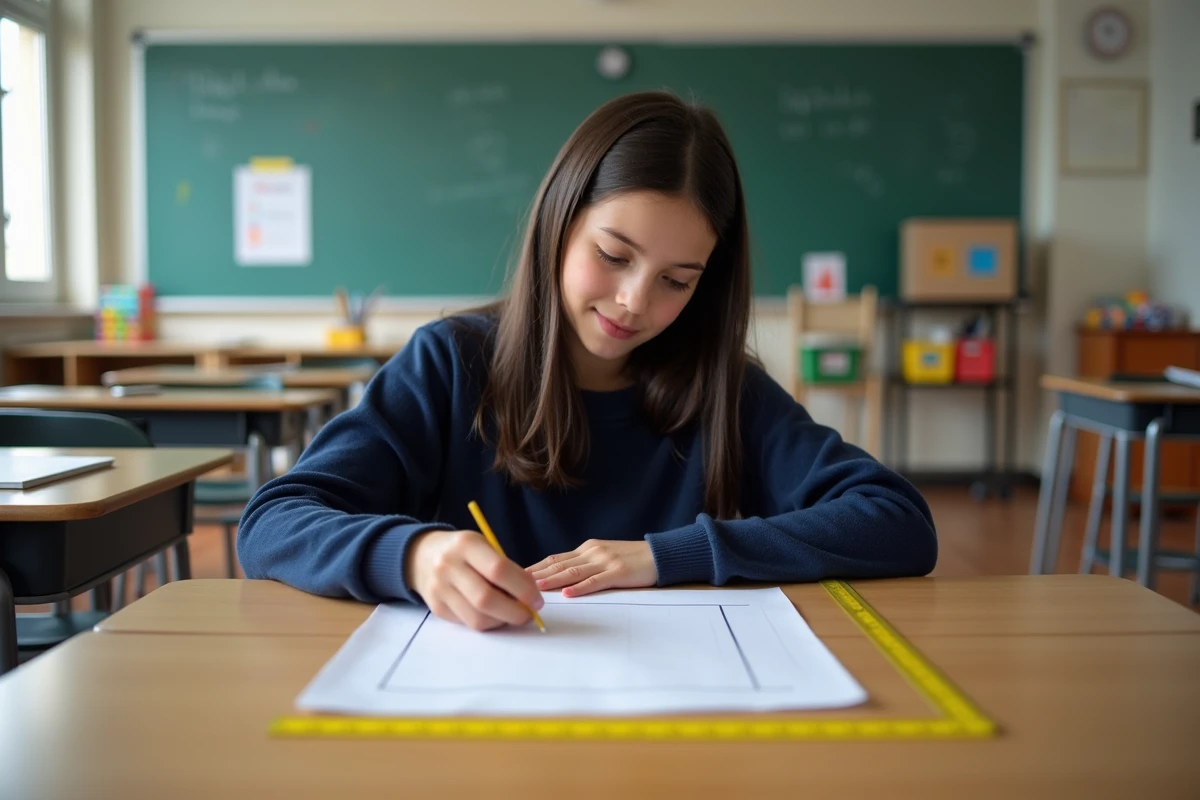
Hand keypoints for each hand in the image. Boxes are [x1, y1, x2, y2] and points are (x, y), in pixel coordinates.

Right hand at [405, 530, 543, 630]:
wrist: (421, 556)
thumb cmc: (462, 551)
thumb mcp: (483, 546)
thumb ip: (505, 567)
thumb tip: (530, 595)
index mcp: (466, 545)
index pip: (499, 570)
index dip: (523, 588)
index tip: (537, 599)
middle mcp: (449, 566)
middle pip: (486, 599)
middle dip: (515, 611)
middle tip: (530, 614)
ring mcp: (440, 589)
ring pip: (477, 618)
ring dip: (502, 621)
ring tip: (513, 614)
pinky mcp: (437, 608)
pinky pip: (468, 623)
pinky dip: (488, 623)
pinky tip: (494, 615)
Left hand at [527, 539, 657, 597]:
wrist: (659, 555)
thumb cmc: (631, 559)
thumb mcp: (603, 557)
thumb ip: (585, 564)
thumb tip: (561, 577)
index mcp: (587, 549)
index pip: (555, 558)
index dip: (535, 566)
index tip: (516, 575)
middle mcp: (592, 552)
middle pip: (559, 564)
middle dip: (536, 574)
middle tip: (515, 582)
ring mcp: (605, 561)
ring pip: (573, 572)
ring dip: (553, 580)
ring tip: (535, 587)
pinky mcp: (618, 572)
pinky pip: (596, 581)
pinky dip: (580, 588)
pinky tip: (568, 593)